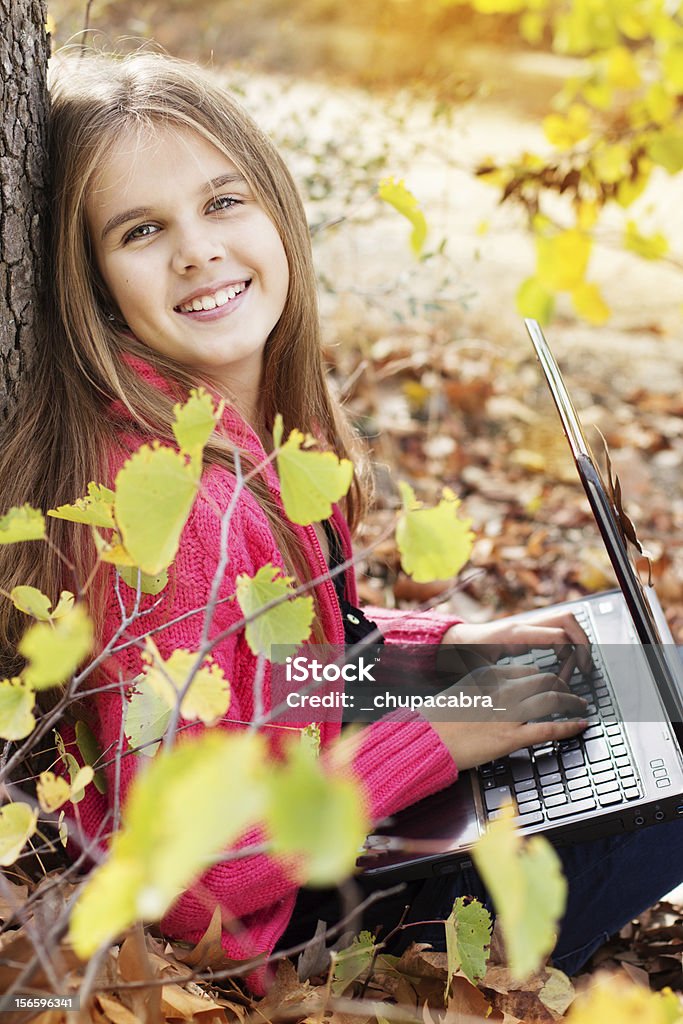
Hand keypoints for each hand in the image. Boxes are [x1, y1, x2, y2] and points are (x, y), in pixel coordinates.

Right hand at [428, 662, 587, 770]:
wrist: (426, 736)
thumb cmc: (441, 716)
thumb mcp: (464, 689)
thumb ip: (487, 686)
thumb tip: (505, 690)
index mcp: (490, 674)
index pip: (529, 670)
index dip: (546, 676)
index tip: (554, 681)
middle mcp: (503, 689)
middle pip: (546, 680)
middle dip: (564, 685)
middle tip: (572, 693)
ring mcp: (509, 712)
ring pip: (553, 698)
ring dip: (572, 702)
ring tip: (580, 706)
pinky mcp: (512, 736)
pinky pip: (550, 728)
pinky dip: (570, 726)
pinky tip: (580, 725)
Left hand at [441, 611, 591, 674]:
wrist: (453, 642)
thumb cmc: (464, 657)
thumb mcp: (481, 672)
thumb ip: (501, 680)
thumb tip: (521, 694)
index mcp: (514, 635)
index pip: (558, 636)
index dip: (573, 655)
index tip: (577, 675)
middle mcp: (523, 625)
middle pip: (567, 620)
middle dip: (583, 643)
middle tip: (585, 670)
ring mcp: (526, 625)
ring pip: (564, 622)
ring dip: (577, 642)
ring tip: (579, 669)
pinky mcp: (528, 630)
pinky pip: (556, 629)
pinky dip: (567, 644)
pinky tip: (565, 665)